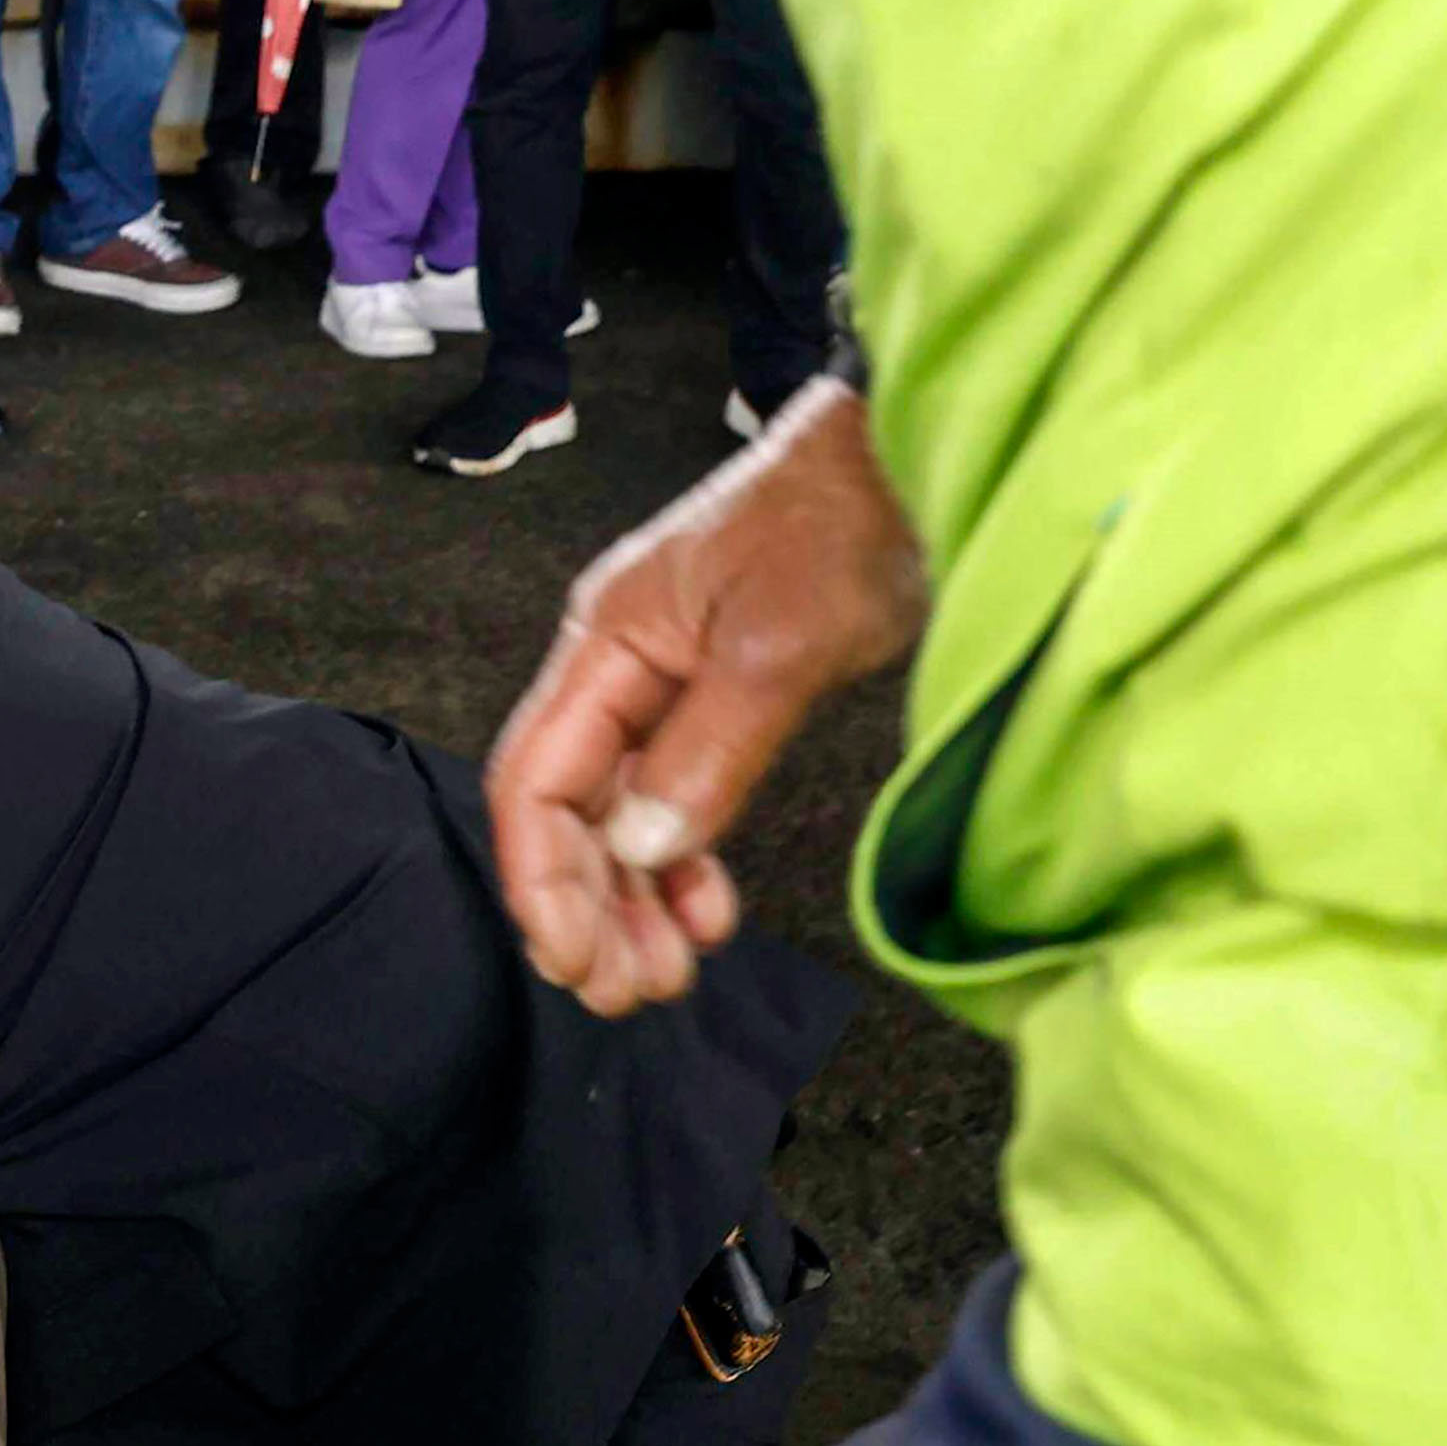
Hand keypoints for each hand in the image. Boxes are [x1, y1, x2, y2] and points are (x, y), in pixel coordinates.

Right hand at [484, 382, 923, 1015]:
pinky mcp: (716, 699)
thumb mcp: (783, 641)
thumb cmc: (842, 520)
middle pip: (567, 813)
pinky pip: (673, 798)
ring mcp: (664, 685)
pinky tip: (710, 907)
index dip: (543, 880)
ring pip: (618, 817)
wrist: (912, 454)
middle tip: (631, 992)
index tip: (579, 959)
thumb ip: (708, 750)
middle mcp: (617, 668)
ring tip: (670, 970)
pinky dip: (683, 863)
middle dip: (588, 908)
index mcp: (605, 642)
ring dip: (633, 900)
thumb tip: (643, 850)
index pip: (534, 782)